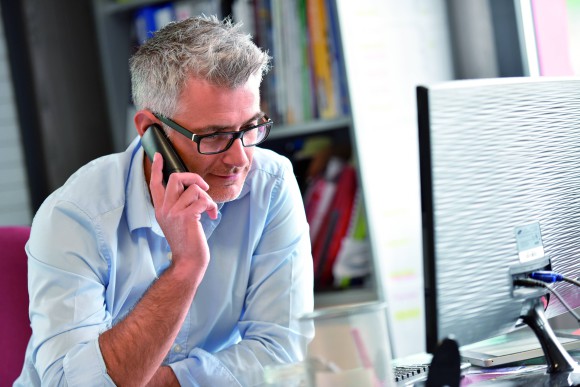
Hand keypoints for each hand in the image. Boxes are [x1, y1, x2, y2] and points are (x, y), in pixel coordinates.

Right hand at [150, 152, 217, 272]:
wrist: (189, 260)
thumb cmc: (187, 240)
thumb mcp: (177, 220)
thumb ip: (178, 204)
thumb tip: (191, 187)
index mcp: (160, 209)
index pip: (155, 184)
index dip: (158, 168)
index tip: (159, 156)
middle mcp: (164, 209)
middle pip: (176, 177)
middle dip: (195, 177)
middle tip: (204, 187)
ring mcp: (174, 212)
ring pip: (194, 189)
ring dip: (207, 197)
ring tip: (209, 209)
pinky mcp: (186, 217)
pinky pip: (202, 199)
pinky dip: (211, 206)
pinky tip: (211, 215)